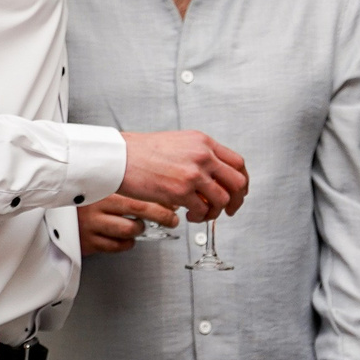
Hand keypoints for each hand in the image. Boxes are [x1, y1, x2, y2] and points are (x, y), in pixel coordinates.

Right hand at [78, 194, 176, 255]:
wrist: (53, 215)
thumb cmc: (82, 199)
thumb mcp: (102, 185)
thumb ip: (128, 185)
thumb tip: (164, 195)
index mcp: (101, 186)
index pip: (138, 190)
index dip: (160, 198)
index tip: (173, 202)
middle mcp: (96, 205)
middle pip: (138, 209)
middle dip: (162, 215)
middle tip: (172, 219)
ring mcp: (91, 224)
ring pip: (129, 229)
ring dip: (139, 229)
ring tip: (137, 225)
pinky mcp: (87, 241)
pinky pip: (116, 246)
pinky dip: (126, 243)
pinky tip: (124, 237)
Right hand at [120, 130, 249, 219]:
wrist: (118, 157)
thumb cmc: (140, 151)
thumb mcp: (178, 142)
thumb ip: (199, 154)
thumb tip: (213, 173)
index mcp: (203, 142)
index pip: (238, 163)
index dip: (242, 181)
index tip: (238, 191)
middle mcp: (202, 156)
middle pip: (237, 182)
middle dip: (237, 200)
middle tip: (229, 209)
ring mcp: (193, 174)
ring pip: (223, 199)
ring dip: (216, 212)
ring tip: (203, 214)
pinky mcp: (180, 191)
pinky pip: (202, 210)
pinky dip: (200, 217)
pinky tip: (190, 216)